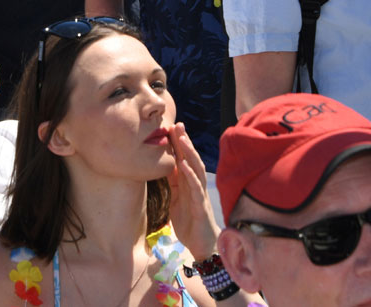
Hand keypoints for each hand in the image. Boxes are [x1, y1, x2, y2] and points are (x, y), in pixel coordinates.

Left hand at [166, 122, 219, 260]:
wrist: (203, 245)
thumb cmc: (190, 222)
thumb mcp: (177, 200)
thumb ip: (174, 183)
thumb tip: (166, 166)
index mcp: (189, 183)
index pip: (184, 159)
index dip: (178, 144)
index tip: (171, 127)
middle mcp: (196, 185)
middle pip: (191, 159)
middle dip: (184, 142)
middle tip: (176, 124)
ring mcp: (200, 194)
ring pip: (196, 169)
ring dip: (189, 153)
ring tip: (181, 138)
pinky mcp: (200, 206)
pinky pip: (196, 188)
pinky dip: (190, 175)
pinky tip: (183, 165)